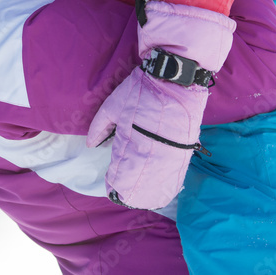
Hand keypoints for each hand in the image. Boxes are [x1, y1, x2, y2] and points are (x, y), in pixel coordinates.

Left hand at [86, 67, 207, 209]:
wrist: (175, 78)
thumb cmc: (141, 90)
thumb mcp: (112, 105)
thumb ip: (99, 127)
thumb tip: (90, 145)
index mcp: (131, 142)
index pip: (121, 174)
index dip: (115, 184)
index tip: (111, 187)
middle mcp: (151, 153)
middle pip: (139, 185)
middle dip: (130, 193)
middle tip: (123, 194)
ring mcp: (170, 154)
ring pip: (159, 186)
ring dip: (148, 194)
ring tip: (140, 197)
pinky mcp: (185, 151)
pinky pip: (175, 178)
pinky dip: (166, 187)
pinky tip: (160, 193)